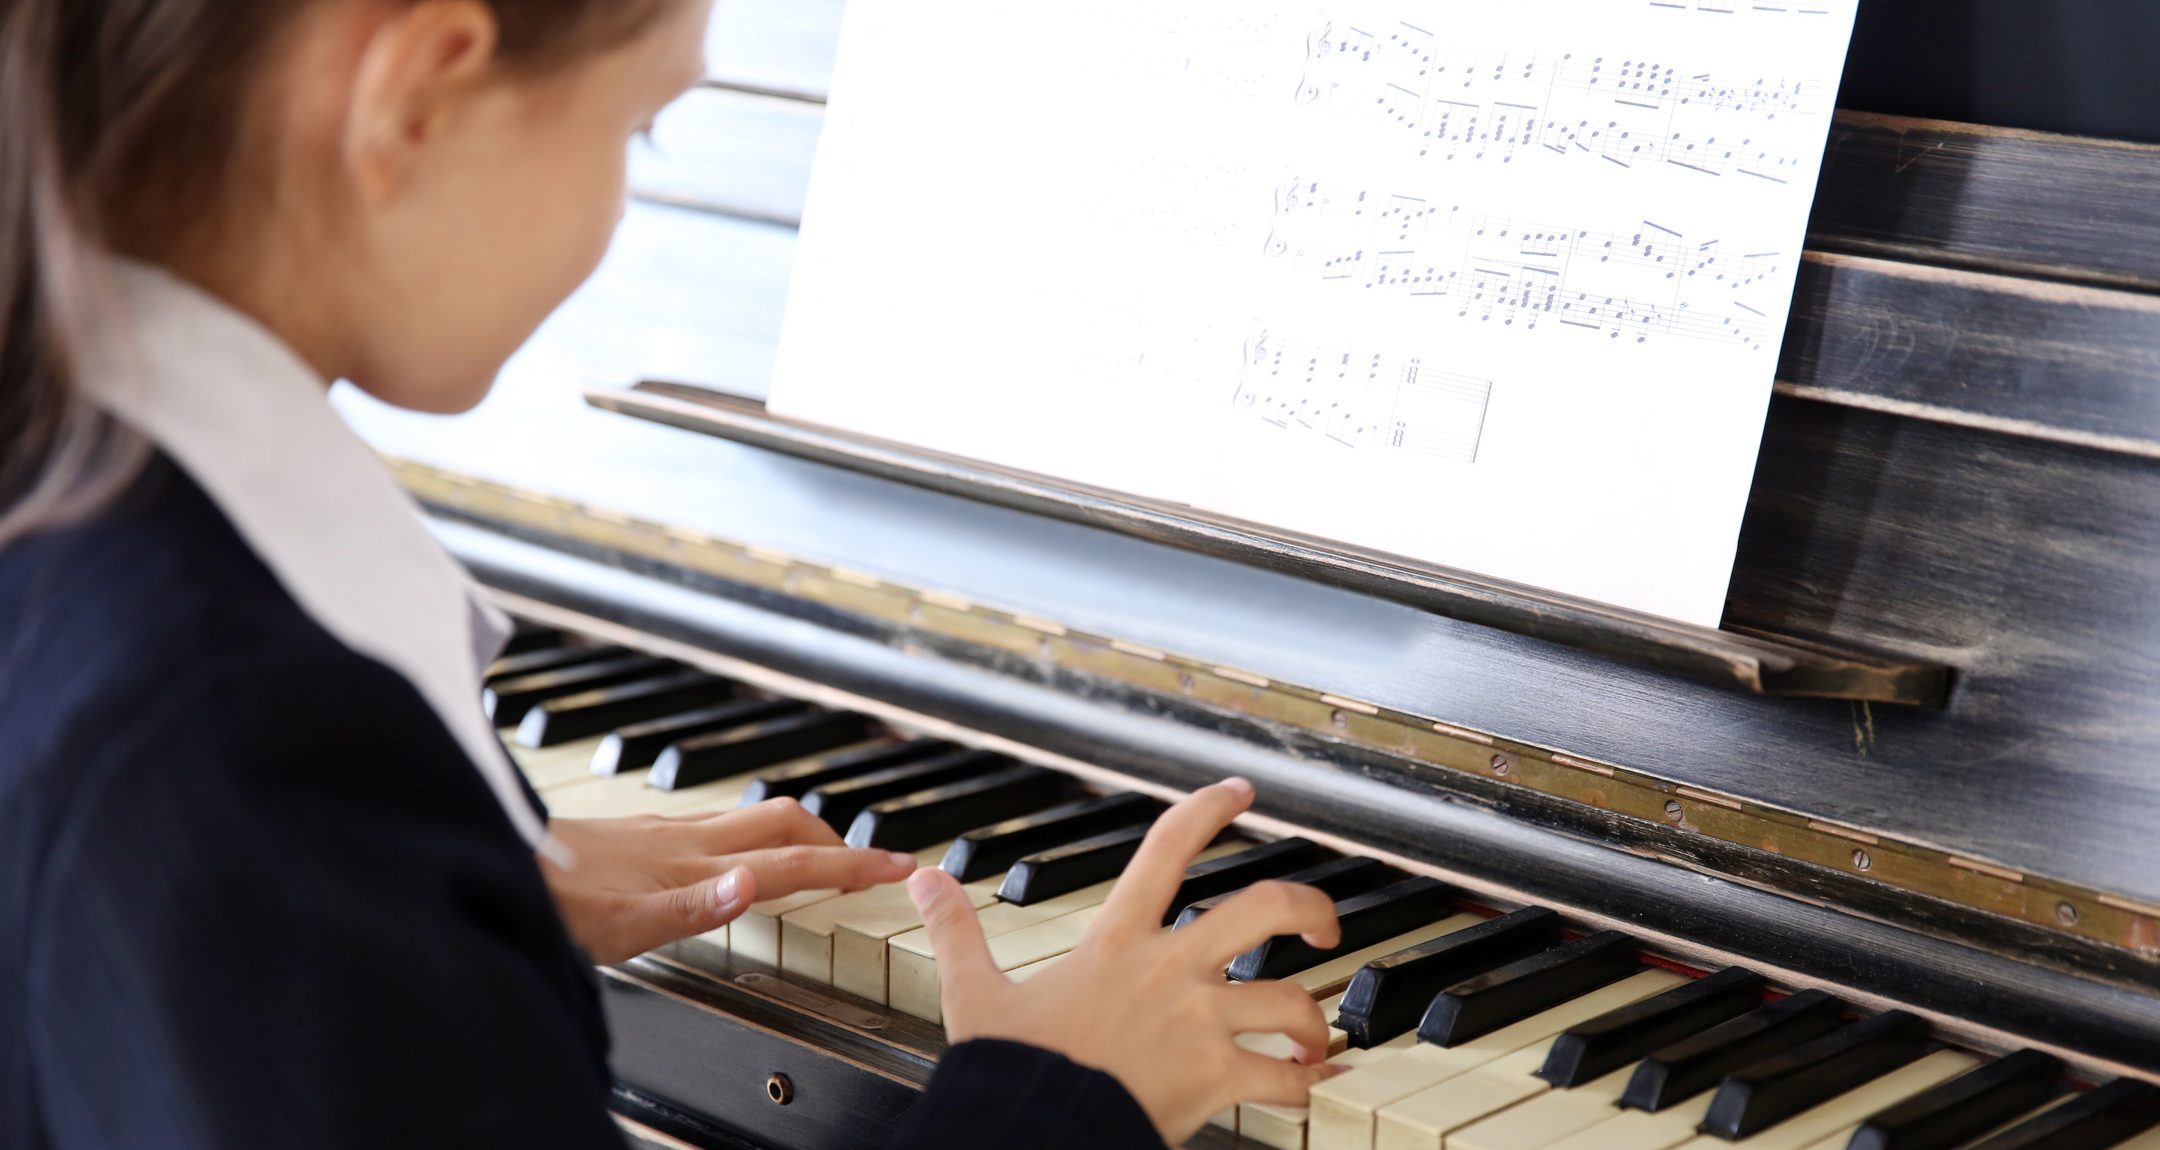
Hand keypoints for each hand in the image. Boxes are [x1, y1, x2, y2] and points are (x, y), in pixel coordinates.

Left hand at [541, 798, 916, 963]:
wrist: (492, 865)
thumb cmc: (548, 905)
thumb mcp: (620, 926)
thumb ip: (693, 908)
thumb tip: (756, 884)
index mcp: (693, 866)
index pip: (792, 861)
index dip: (851, 866)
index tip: (899, 867)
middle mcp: (684, 839)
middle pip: (782, 821)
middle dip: (836, 837)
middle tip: (869, 861)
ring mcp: (662, 830)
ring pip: (751, 816)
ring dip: (797, 829)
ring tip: (819, 850)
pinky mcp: (640, 830)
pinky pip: (717, 821)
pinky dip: (752, 831)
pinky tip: (734, 848)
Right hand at [906, 778, 1342, 1143]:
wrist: (1030, 1131)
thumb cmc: (1013, 1070)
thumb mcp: (975, 994)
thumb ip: (957, 933)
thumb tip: (924, 882)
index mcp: (1116, 942)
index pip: (1167, 848)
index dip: (1209, 809)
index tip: (1241, 792)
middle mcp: (1170, 971)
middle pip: (1265, 910)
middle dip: (1311, 910)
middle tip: (1324, 926)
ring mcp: (1199, 1024)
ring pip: (1289, 1001)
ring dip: (1309, 1022)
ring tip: (1310, 1037)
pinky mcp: (1215, 1078)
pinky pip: (1284, 1077)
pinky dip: (1301, 1083)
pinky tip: (1298, 1085)